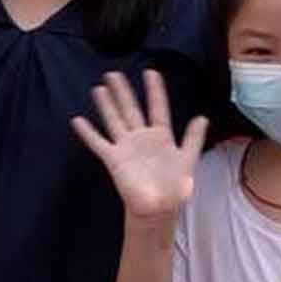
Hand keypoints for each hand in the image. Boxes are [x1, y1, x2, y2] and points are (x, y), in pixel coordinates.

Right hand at [71, 70, 207, 226]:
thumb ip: (193, 138)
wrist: (159, 209)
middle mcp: (142, 138)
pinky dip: (88, 132)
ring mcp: (126, 147)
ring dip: (106, 105)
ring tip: (99, 88)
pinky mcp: (114, 159)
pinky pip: (98, 143)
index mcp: (162, 136)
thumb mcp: (188, 159)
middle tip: (113, 73)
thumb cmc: (175, 187)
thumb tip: (203, 117)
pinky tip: (78, 120)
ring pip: (114, 120)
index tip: (150, 72)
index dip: (155, 91)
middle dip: (123, 91)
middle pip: (131, 109)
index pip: (158, 108)